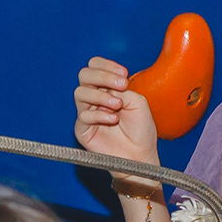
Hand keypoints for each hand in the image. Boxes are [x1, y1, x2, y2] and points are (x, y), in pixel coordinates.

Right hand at [75, 57, 161, 173]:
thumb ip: (122, 90)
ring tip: (118, 105)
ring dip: (101, 96)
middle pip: (84, 75)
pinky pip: (83, 116)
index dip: (106, 65)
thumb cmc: (141, 131)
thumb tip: (107, 87)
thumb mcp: (138, 102)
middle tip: (121, 85)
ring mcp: (87, 113)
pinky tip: (113, 119)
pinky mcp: (83, 130)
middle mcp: (95, 98)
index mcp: (107, 88)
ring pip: (80, 93)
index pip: (95, 66)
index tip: (123, 73)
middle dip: (102, 76)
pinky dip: (99, 115)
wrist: (140, 156)